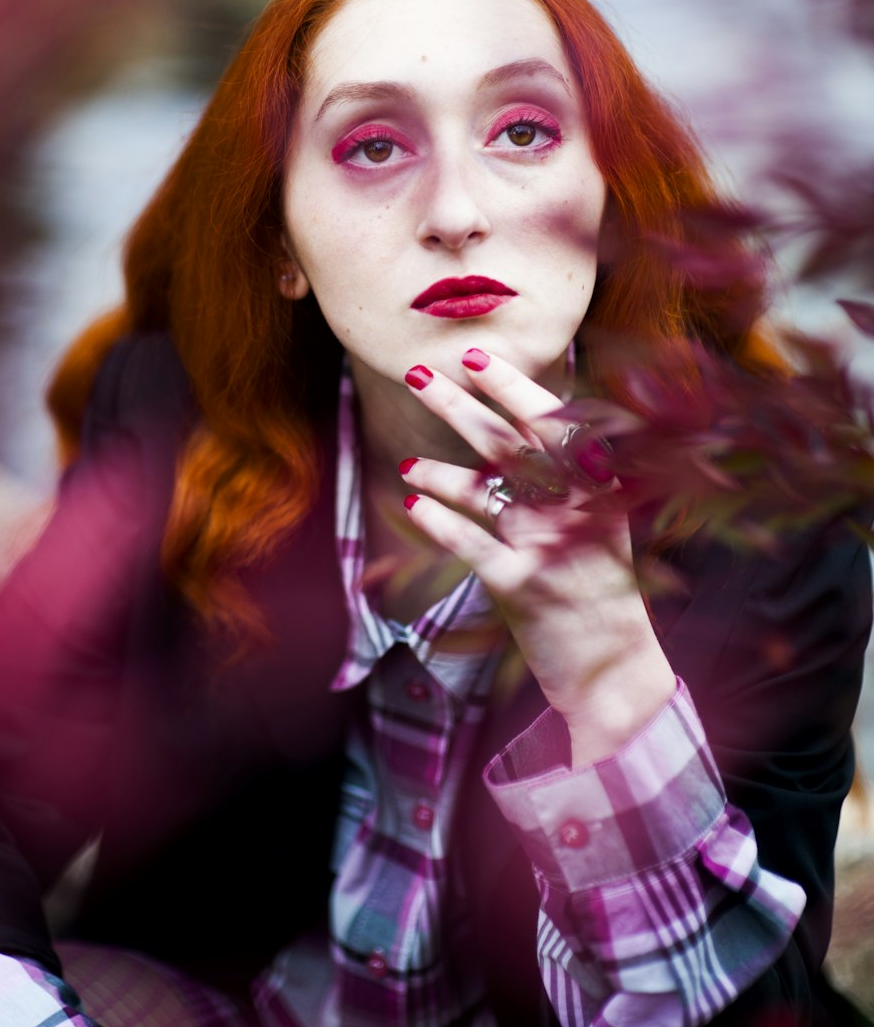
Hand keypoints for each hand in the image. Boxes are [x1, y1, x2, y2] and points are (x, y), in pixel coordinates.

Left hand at [400, 349, 675, 766]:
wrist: (616, 670)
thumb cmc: (600, 587)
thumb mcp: (603, 523)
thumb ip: (573, 475)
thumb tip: (530, 416)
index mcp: (601, 487)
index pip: (551, 420)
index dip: (511, 386)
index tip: (475, 356)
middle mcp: (576, 509)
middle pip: (507, 443)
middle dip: (456, 403)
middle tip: (416, 372)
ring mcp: (547, 546)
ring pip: (481, 490)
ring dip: (438, 470)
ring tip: (409, 463)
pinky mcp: (519, 585)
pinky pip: (467, 541)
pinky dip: (437, 519)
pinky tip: (415, 503)